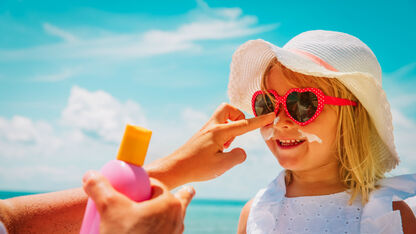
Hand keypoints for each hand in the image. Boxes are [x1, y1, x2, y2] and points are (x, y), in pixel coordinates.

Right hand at [82, 171, 194, 233]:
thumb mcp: (108, 207)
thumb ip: (99, 187)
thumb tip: (90, 174)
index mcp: (170, 203)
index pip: (156, 185)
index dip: (144, 184)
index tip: (133, 188)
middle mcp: (178, 219)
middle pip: (171, 200)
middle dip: (171, 195)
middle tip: (161, 195)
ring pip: (173, 218)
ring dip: (170, 213)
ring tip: (171, 209)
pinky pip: (170, 232)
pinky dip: (165, 229)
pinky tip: (156, 230)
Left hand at [145, 103, 274, 188]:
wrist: (175, 168)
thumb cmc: (197, 167)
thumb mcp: (222, 165)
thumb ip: (238, 156)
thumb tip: (241, 151)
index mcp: (219, 132)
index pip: (244, 124)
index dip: (260, 120)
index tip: (271, 114)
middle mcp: (212, 127)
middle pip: (228, 108)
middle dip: (238, 117)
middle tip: (238, 134)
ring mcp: (206, 130)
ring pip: (223, 117)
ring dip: (231, 127)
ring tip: (227, 147)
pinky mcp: (202, 136)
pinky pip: (217, 126)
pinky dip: (224, 134)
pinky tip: (219, 150)